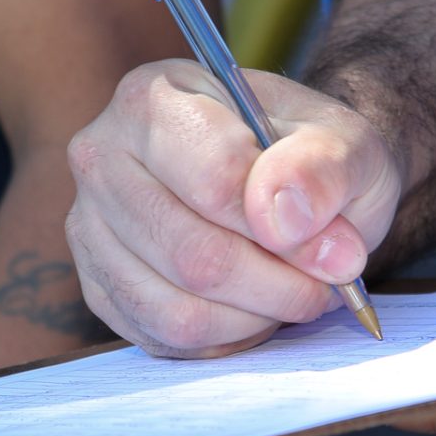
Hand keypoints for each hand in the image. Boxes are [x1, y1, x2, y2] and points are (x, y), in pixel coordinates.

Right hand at [66, 58, 405, 355]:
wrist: (282, 183)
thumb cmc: (308, 159)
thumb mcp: (346, 143)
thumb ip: (325, 169)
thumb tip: (285, 223)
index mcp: (155, 98)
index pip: (215, 178)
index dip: (287, 232)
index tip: (339, 249)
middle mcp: (102, 157)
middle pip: (193, 254)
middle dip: (277, 286)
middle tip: (325, 285)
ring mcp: (89, 226)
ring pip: (177, 309)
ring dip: (255, 318)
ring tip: (292, 295)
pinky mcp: (97, 284)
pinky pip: (164, 338)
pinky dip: (225, 337)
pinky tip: (253, 308)